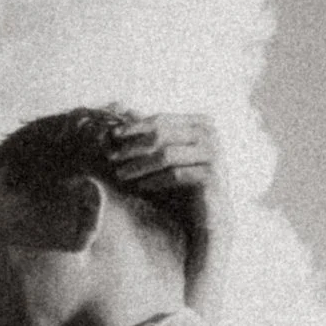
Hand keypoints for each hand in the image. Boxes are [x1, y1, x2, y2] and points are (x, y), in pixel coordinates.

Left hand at [104, 110, 221, 195]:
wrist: (212, 217)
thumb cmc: (186, 185)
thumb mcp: (168, 157)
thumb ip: (151, 134)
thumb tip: (121, 108)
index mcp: (201, 123)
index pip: (161, 119)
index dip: (134, 126)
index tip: (113, 135)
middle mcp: (210, 135)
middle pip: (162, 135)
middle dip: (133, 146)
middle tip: (112, 157)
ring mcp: (214, 154)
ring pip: (166, 155)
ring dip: (139, 165)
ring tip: (121, 174)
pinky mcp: (212, 176)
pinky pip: (176, 174)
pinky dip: (155, 180)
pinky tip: (140, 187)